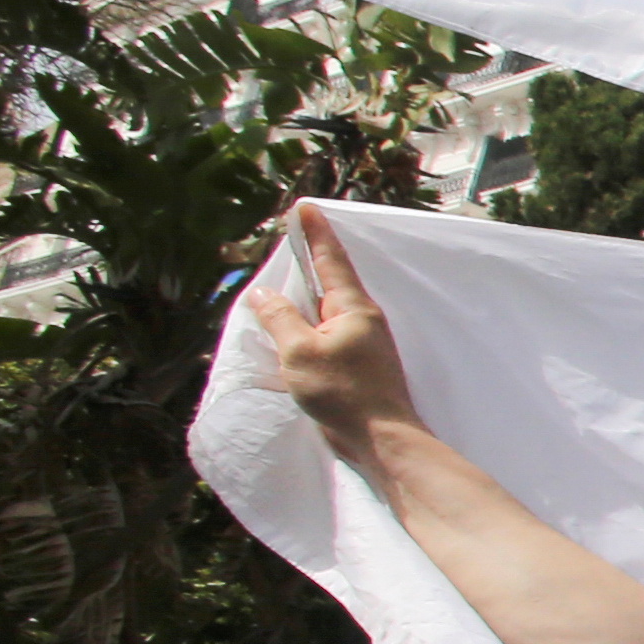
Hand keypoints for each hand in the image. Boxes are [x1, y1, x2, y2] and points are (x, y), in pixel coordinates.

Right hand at [244, 206, 427, 460]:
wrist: (381, 437)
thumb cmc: (342, 392)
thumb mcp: (299, 351)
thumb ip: (280, 318)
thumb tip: (263, 292)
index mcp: (353, 307)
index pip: (331, 258)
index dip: (315, 232)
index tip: (305, 206)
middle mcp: (363, 317)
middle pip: (332, 279)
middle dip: (311, 257)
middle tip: (291, 236)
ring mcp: (363, 340)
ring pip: (329, 306)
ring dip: (308, 291)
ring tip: (286, 276)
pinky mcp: (358, 361)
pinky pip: (329, 329)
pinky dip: (310, 319)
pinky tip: (296, 323)